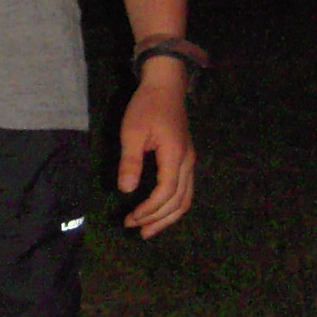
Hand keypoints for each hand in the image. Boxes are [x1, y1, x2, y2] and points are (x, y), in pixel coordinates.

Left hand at [118, 70, 195, 236]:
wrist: (165, 87)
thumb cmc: (146, 106)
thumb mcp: (132, 131)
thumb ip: (130, 161)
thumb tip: (126, 189)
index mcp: (175, 155)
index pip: (166, 192)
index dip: (149, 209)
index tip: (131, 218)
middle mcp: (188, 162)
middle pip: (179, 201)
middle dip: (157, 219)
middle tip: (135, 229)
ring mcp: (190, 161)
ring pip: (185, 199)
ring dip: (167, 217)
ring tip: (147, 229)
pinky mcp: (186, 160)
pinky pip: (185, 190)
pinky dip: (173, 206)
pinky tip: (159, 212)